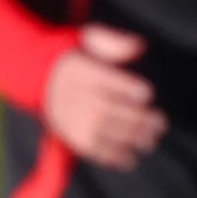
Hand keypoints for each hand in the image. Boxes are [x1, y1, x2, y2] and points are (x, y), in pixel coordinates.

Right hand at [41, 26, 165, 170]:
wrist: (36, 77)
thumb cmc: (73, 58)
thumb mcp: (88, 38)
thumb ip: (114, 42)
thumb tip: (140, 47)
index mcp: (86, 72)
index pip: (114, 83)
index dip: (133, 91)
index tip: (146, 94)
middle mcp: (81, 98)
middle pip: (115, 111)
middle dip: (141, 120)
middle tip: (160, 123)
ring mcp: (75, 120)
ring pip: (107, 133)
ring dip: (132, 140)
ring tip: (150, 142)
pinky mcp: (72, 136)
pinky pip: (93, 150)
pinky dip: (113, 158)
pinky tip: (129, 159)